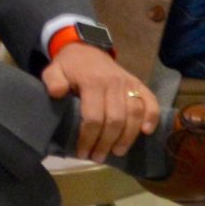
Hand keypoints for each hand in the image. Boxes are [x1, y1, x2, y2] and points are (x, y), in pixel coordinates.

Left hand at [42, 45, 160, 161]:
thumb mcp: (53, 70)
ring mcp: (128, 82)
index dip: (88, 138)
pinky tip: (146, 132)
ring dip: (128, 137)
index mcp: (92, 81)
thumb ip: (52, 81)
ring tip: (117, 152)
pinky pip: (151, 101)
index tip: (82, 153)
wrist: (86, 48)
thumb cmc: (69, 66)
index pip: (93, 116)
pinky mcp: (138, 83)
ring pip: (134, 113)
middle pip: (115, 119)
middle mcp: (113, 82)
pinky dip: (152, 117)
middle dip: (107, 142)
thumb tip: (56, 93)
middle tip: (98, 157)